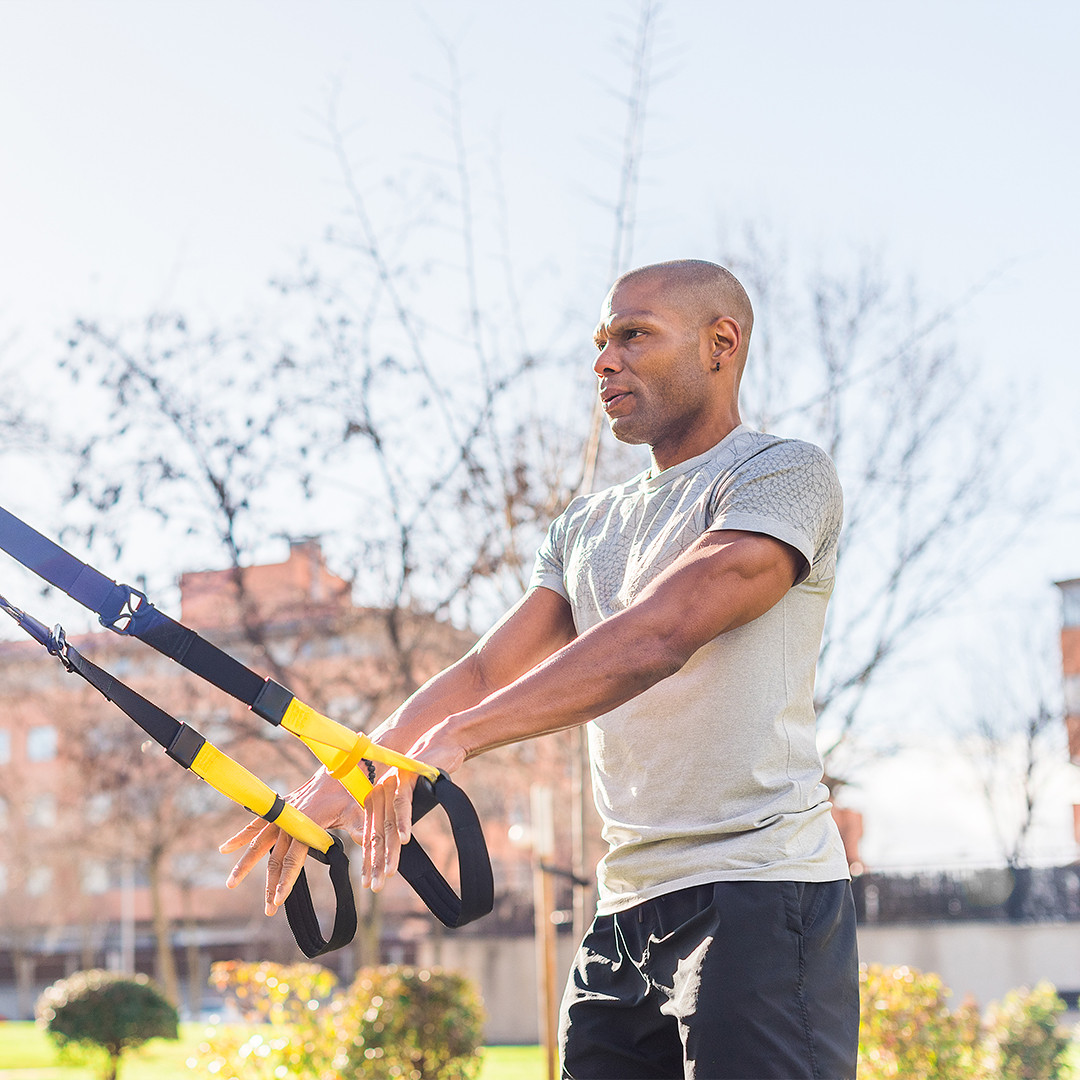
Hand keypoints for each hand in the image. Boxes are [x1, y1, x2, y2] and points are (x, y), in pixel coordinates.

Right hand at [219, 767, 364, 915]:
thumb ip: (359, 830)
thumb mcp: (357, 812)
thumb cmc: (350, 792)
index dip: (285, 882)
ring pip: (259, 844)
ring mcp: (283, 815)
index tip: (277, 901)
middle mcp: (291, 822)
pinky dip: (242, 835)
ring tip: (231, 883)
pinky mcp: (281, 808)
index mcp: (307, 826)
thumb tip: (366, 844)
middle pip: (275, 859)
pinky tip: (226, 847)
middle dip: (270, 885)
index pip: (293, 860)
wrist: (340, 769)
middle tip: (268, 910)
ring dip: (245, 864)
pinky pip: (257, 823)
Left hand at [360, 723, 466, 892]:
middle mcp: (379, 794)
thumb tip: (396, 845)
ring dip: (389, 850)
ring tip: (389, 872)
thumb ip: (398, 819)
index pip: (370, 836)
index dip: (369, 861)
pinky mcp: (405, 777)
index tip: (369, 883)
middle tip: (375, 887)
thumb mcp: (410, 800)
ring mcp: (390, 785)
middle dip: (375, 863)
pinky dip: (404, 821)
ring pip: (388, 823)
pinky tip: (405, 839)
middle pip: (376, 834)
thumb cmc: (427, 776)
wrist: (441, 745)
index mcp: (376, 801)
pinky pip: (403, 803)